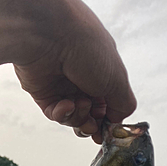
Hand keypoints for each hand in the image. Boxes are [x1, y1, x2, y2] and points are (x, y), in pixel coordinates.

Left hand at [13, 0, 135, 143]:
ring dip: (79, 117)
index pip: (109, 103)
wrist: (48, 34)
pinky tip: (65, 104)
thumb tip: (118, 122)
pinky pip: (55, 114)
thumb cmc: (87, 47)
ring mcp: (62, 85)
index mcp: (103, 70)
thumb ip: (123, 105)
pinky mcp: (43, 92)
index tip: (110, 132)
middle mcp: (83, 77)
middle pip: (91, 115)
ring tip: (80, 104)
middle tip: (94, 125)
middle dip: (94, 123)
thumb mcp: (118, 80)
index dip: (110, 120)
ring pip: (73, 117)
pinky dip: (62, 114)